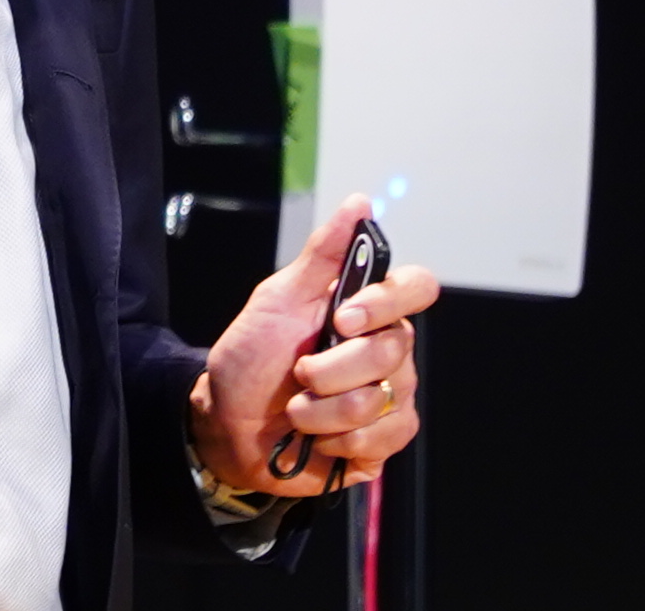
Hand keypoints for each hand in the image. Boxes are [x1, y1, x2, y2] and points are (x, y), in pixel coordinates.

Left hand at [188, 196, 438, 496]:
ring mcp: (390, 397)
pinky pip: (384, 439)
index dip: (387, 303)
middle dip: (332, 369)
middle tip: (299, 373)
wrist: (228, 424)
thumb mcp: (277, 300)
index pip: (415, 288)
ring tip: (298, 410)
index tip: (343, 319)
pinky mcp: (384, 441)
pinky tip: (318, 439)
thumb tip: (360, 204)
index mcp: (366, 310)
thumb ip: (321, 255)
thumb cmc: (251, 358)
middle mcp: (387, 351)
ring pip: (384, 401)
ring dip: (325, 410)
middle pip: (394, 351)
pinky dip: (338, 440)